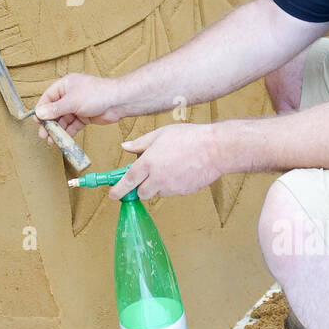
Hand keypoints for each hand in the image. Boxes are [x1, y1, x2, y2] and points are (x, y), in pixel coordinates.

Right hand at [34, 74, 122, 139]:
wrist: (118, 102)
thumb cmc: (96, 94)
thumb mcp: (72, 101)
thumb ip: (55, 109)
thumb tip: (39, 114)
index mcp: (65, 86)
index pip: (48, 98)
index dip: (41, 110)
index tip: (37, 122)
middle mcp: (70, 95)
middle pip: (54, 110)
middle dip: (49, 123)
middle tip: (43, 135)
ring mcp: (77, 107)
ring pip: (63, 120)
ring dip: (57, 130)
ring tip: (51, 141)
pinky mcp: (84, 116)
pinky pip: (72, 125)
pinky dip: (67, 132)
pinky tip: (62, 140)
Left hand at [111, 124, 225, 200]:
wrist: (215, 149)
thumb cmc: (190, 137)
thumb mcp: (161, 133)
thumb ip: (141, 143)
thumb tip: (126, 146)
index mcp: (148, 162)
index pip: (128, 181)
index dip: (118, 190)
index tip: (113, 194)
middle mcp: (158, 177)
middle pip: (141, 193)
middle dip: (141, 187)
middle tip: (147, 175)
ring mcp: (172, 187)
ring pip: (158, 192)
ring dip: (158, 185)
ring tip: (170, 168)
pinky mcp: (184, 191)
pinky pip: (173, 192)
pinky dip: (173, 185)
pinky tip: (181, 171)